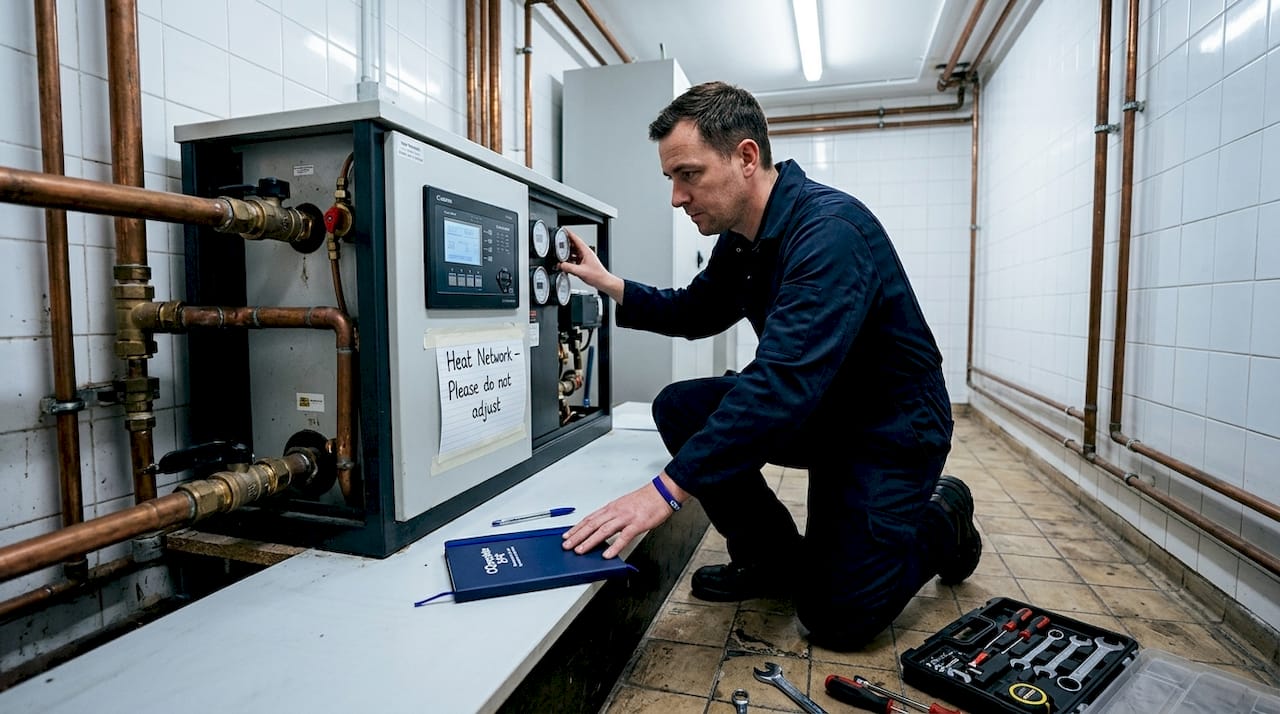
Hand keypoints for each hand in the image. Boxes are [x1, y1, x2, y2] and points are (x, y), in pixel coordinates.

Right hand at [557, 229, 624, 303]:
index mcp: (586, 251)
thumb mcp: (580, 271)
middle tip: (559, 244)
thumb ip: (568, 267)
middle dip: (566, 244)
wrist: (603, 282)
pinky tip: (566, 264)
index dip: (569, 234)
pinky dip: (570, 260)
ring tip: (560, 255)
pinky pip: (575, 259)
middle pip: (574, 245)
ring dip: (568, 253)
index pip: (576, 239)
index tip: (564, 230)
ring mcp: (585, 258)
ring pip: (574, 252)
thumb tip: (560, 265)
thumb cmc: (597, 275)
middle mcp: (586, 253)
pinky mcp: (585, 264)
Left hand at [562, 479, 680, 558]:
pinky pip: (623, 537)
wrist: (662, 493)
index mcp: (612, 507)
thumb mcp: (624, 505)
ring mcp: (626, 518)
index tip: (567, 535)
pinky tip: (607, 554)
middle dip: (578, 536)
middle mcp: (616, 512)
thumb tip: (602, 527)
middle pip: (592, 524)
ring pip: (603, 530)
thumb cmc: (645, 499)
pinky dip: (614, 546)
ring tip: (580, 550)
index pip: (590, 518)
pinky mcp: (637, 524)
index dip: (577, 528)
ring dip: (590, 541)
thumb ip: (613, 516)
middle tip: (567, 545)